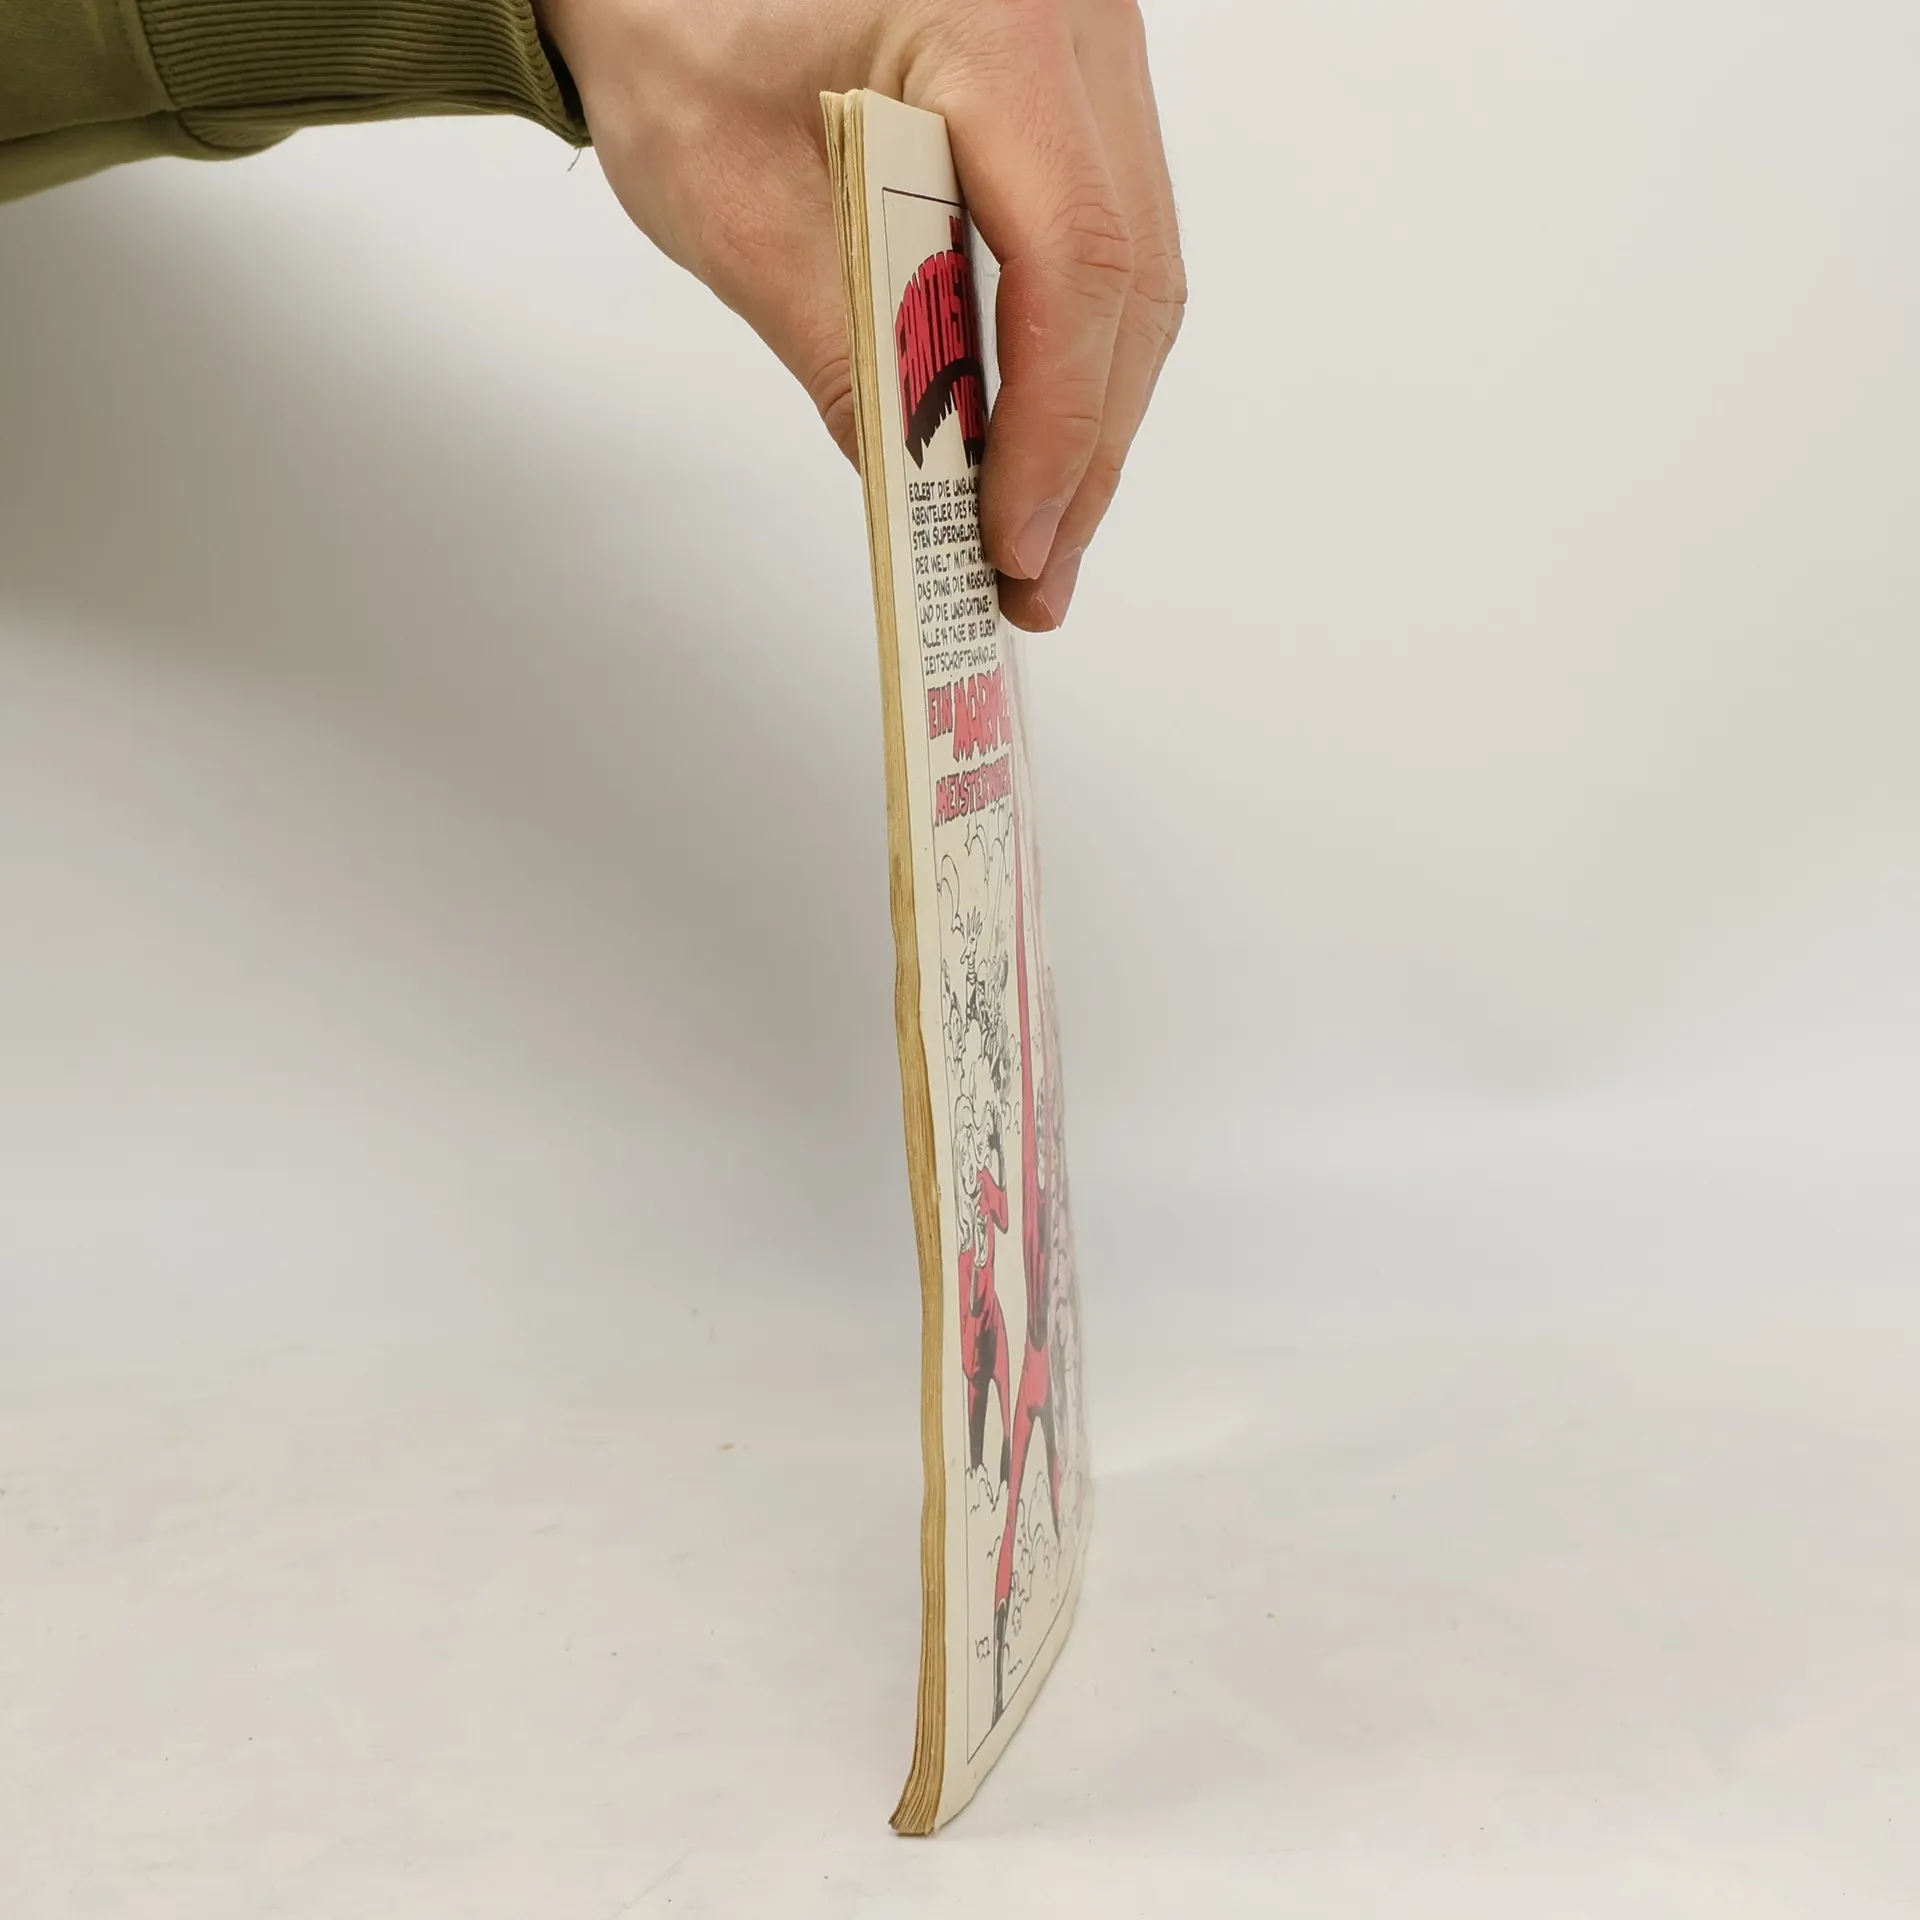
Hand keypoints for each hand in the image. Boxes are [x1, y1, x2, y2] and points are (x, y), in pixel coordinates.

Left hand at [535, 0, 1184, 630]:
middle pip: (1130, 275)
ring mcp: (1091, 47)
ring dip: (1091, 413)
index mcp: (993, 21)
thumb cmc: (673, 17)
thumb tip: (931, 493)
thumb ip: (846, 352)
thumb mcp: (733, 203)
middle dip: (1087, 448)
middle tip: (1035, 573)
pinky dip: (1073, 348)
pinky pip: (1107, 235)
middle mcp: (1075, 20)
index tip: (1015, 540)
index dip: (1058, 425)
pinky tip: (1035, 432)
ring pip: (1136, 266)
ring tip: (1036, 531)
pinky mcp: (1074, 87)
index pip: (1072, 258)